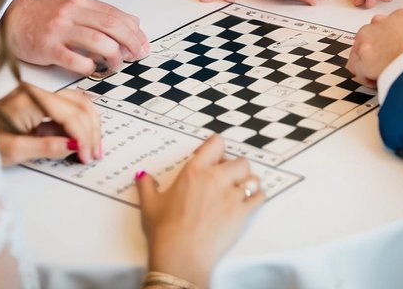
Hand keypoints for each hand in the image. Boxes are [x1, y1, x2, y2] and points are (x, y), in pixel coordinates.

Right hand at [0, 0, 150, 75]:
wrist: (8, 19)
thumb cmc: (43, 18)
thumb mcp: (73, 9)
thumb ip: (99, 15)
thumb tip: (131, 23)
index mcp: (81, 3)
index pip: (116, 14)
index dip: (134, 30)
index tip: (144, 43)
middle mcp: (73, 13)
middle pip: (112, 26)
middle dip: (131, 42)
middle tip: (139, 55)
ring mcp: (60, 30)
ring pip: (98, 41)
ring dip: (113, 56)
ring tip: (117, 65)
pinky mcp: (48, 48)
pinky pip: (75, 59)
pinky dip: (89, 67)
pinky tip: (93, 70)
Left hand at [0, 82, 101, 165]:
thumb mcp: (13, 150)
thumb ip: (46, 147)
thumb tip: (73, 146)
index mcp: (31, 98)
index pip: (68, 113)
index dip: (82, 135)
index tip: (86, 155)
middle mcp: (38, 90)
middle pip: (78, 104)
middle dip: (90, 130)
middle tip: (94, 153)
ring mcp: (40, 94)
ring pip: (78, 102)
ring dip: (89, 124)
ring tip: (93, 147)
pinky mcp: (40, 102)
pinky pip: (68, 107)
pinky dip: (80, 122)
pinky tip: (84, 137)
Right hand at [137, 134, 263, 284]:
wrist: (180, 258)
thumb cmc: (165, 232)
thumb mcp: (150, 205)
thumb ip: (147, 186)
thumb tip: (143, 176)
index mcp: (195, 171)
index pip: (216, 143)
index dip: (218, 149)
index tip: (216, 157)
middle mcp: (216, 178)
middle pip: (240, 161)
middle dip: (236, 168)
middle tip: (229, 178)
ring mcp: (231, 195)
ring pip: (252, 178)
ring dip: (248, 183)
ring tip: (242, 191)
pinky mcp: (241, 213)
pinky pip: (259, 197)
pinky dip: (257, 198)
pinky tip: (251, 202)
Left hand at [347, 9, 402, 88]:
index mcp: (400, 16)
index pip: (389, 25)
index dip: (392, 42)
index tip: (397, 52)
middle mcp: (381, 22)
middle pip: (370, 36)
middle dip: (376, 50)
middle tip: (387, 63)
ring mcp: (369, 37)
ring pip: (361, 51)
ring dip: (369, 63)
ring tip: (383, 74)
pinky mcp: (362, 55)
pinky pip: (357, 69)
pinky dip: (365, 76)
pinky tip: (378, 80)